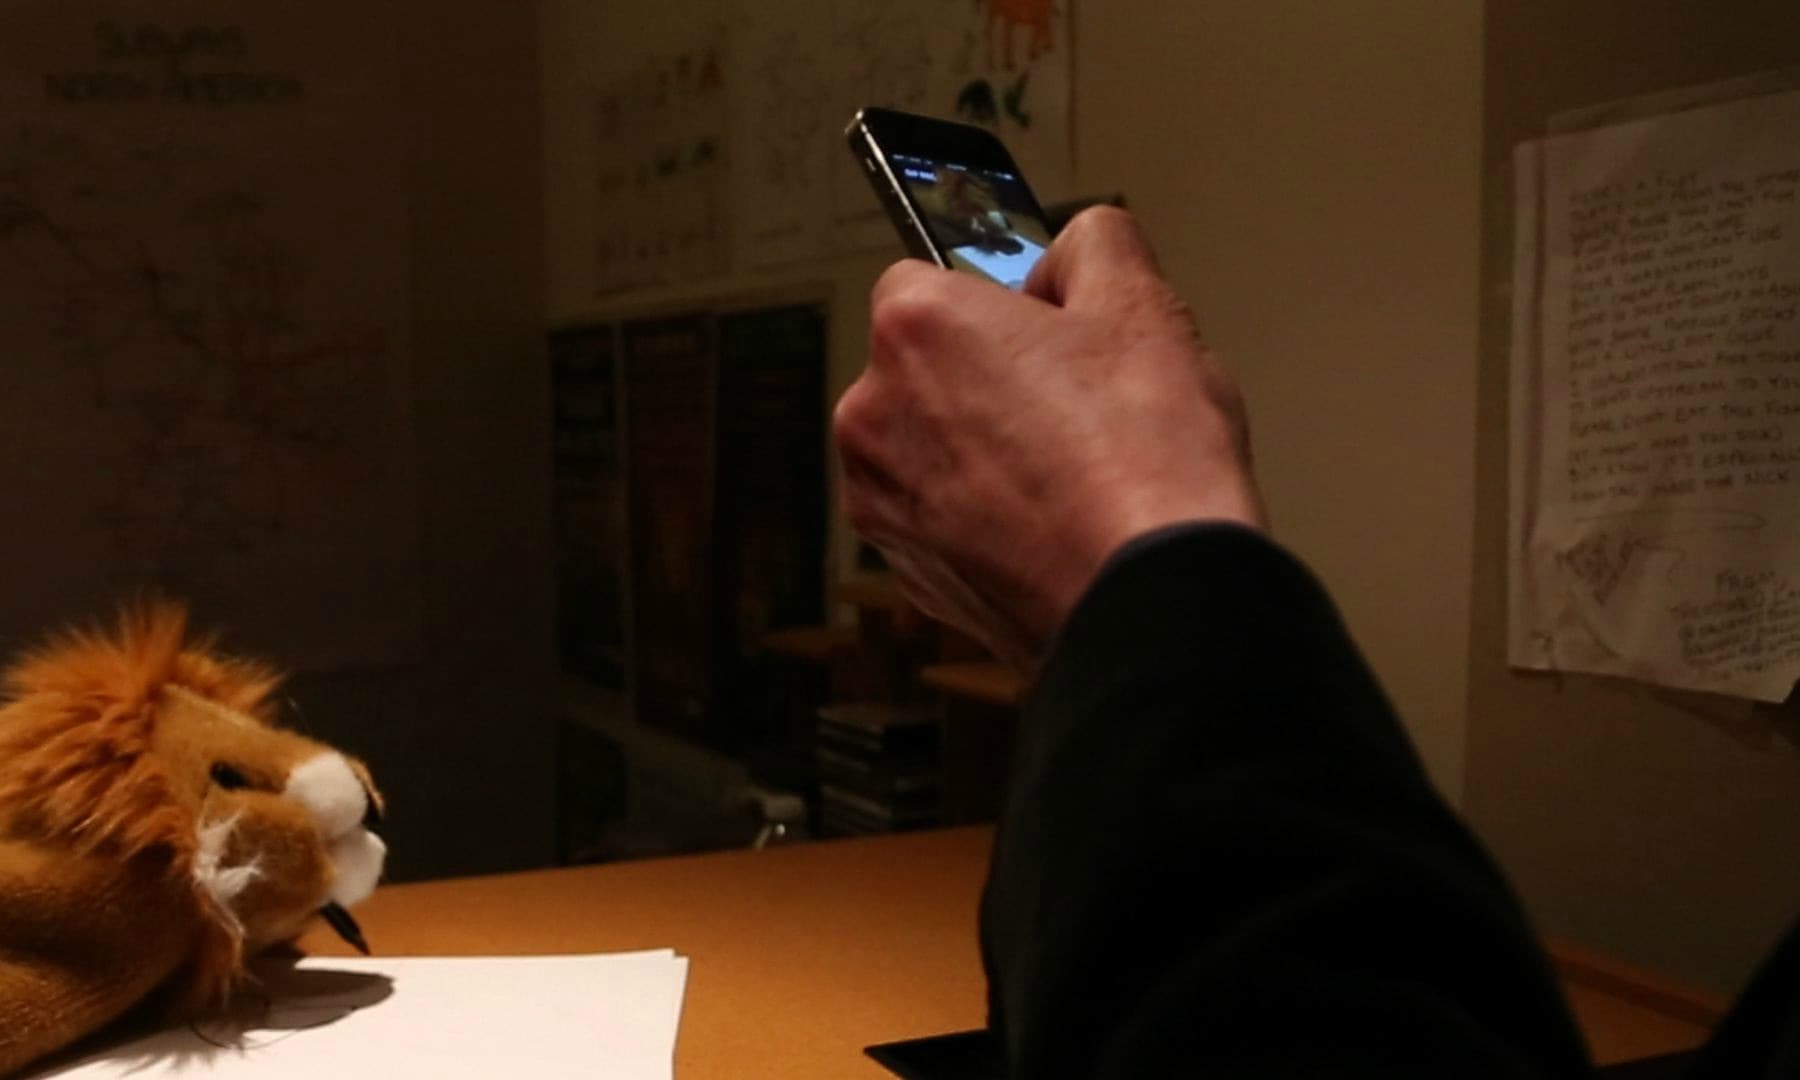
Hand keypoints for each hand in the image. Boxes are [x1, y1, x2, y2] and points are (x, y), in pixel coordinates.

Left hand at [832, 207, 1263, 670]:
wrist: (1150, 605)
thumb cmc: (1144, 468)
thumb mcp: (1145, 308)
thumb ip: (1095, 245)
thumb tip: (1076, 247)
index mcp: (913, 328)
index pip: (936, 275)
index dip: (1007, 299)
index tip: (1056, 327)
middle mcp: (872, 413)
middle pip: (929, 365)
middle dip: (992, 376)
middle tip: (1080, 404)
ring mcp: (882, 502)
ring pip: (933, 445)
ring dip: (986, 448)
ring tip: (1075, 471)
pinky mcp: (908, 571)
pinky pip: (942, 516)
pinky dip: (985, 516)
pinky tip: (1055, 523)